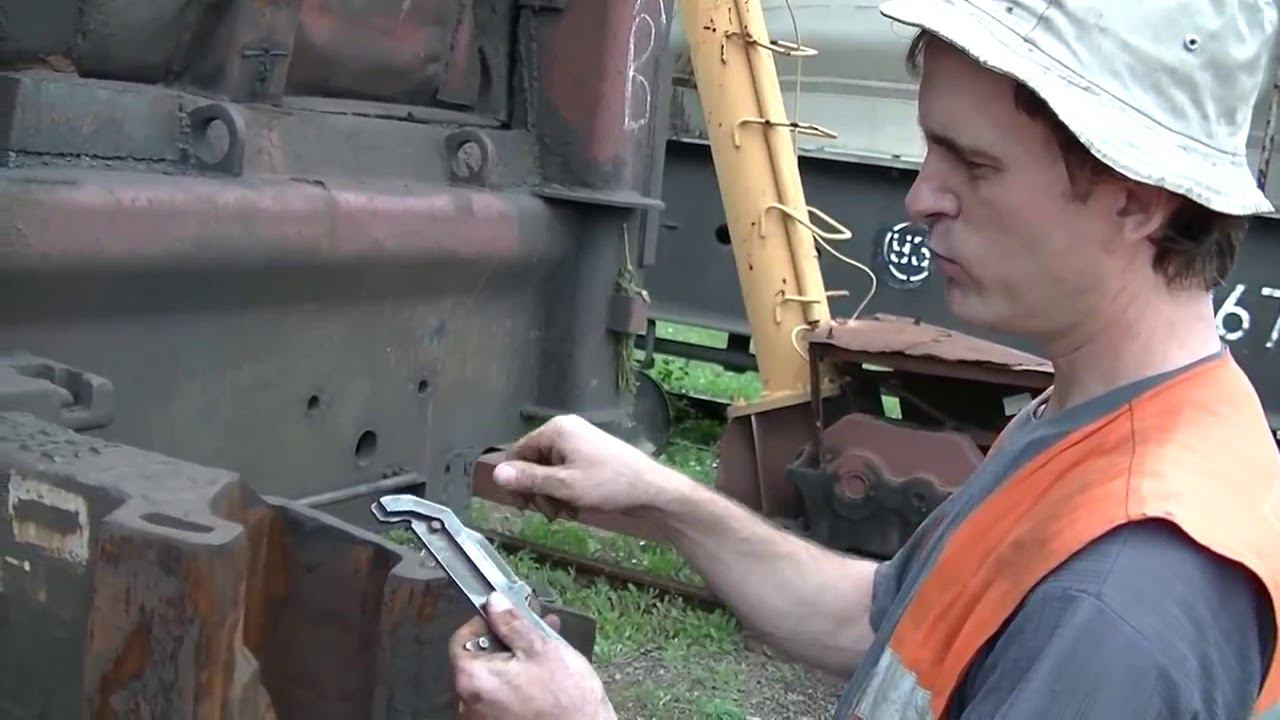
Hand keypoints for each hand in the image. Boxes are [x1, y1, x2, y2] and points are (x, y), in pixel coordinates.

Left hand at [450, 592, 615, 719]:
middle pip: (478, 659)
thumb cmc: (564, 695)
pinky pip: (504, 694)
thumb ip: (512, 623)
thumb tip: (494, 602)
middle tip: (532, 628)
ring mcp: (485, 716)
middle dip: (505, 639)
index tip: (507, 616)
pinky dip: (519, 678)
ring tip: (545, 644)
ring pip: (495, 675)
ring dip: (516, 657)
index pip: (461, 640)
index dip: (483, 622)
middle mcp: (470, 702)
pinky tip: (543, 667)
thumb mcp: (540, 648)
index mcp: (473, 679)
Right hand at [491, 415, 687, 515]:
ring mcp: (579, 444)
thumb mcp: (565, 485)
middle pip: (533, 463)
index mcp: (557, 430)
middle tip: (551, 513)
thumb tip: (496, 473)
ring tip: (566, 512)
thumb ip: (530, 479)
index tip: (524, 505)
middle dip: (538, 491)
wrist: (652, 491)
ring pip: (549, 473)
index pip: (518, 452)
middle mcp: (566, 432)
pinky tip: (576, 507)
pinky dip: (566, 493)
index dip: (517, 480)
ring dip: (552, 496)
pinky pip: (565, 475)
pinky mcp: (589, 458)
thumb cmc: (609, 485)